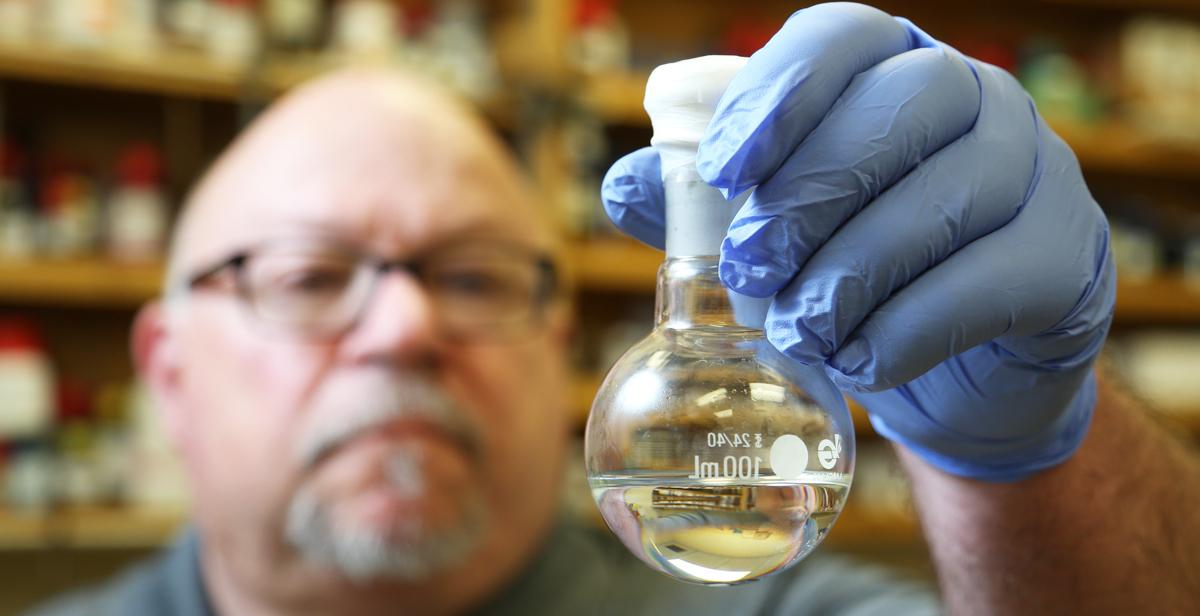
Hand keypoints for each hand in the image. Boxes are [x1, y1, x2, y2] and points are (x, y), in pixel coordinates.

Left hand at [600, 2, 1114, 480]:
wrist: (958, 366)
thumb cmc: (853, 273)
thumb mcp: (773, 233)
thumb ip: (699, 204)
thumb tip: (624, 184)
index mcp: (892, 68)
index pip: (839, 38)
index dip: (777, 94)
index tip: (723, 169)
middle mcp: (976, 98)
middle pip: (901, 107)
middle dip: (811, 193)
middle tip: (751, 268)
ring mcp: (1038, 170)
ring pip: (948, 196)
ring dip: (855, 271)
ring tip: (798, 330)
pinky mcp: (1068, 257)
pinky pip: (993, 278)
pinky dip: (910, 326)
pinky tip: (858, 360)